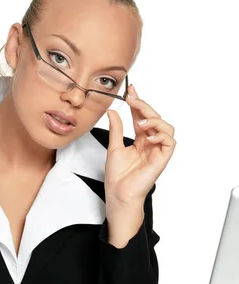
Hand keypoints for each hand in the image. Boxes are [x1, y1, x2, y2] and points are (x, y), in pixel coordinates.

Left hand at [105, 83, 175, 207]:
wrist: (119, 194)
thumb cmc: (117, 176)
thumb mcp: (114, 147)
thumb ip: (116, 129)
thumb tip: (113, 111)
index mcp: (140, 140)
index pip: (142, 116)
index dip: (138, 102)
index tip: (130, 90)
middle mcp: (151, 143)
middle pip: (155, 118)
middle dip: (144, 106)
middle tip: (132, 99)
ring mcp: (158, 150)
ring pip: (167, 127)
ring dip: (155, 120)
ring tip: (141, 121)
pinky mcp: (162, 159)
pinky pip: (170, 142)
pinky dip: (161, 135)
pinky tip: (149, 135)